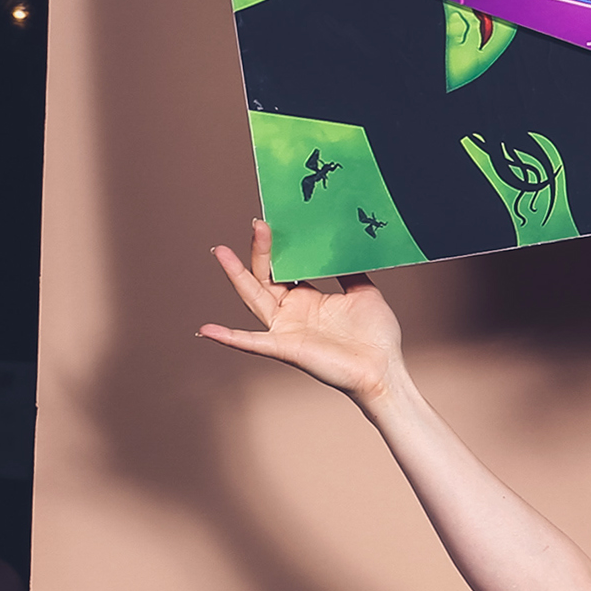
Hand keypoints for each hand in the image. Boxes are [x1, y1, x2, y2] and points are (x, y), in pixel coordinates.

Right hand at [199, 220, 404, 404]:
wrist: (384, 370)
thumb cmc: (375, 337)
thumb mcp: (363, 292)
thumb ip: (349, 271)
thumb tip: (342, 245)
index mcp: (308, 298)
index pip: (284, 267)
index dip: (278, 247)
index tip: (274, 221)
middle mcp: (292, 312)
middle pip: (265, 276)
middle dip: (259, 250)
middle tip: (257, 223)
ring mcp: (286, 330)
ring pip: (253, 298)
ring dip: (236, 276)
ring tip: (220, 252)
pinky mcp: (286, 348)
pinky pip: (252, 342)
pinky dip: (229, 337)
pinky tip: (207, 329)